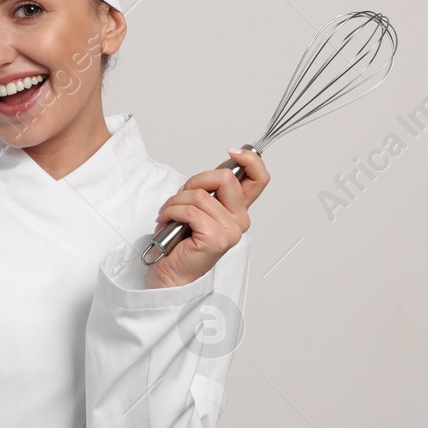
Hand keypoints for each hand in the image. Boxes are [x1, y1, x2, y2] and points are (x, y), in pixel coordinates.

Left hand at [146, 146, 269, 289]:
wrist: (172, 274)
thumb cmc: (181, 242)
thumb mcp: (199, 206)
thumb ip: (212, 188)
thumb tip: (223, 163)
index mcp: (238, 210)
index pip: (259, 178)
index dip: (249, 159)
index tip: (232, 152)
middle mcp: (240, 220)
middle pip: (225, 178)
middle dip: (195, 181)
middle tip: (182, 196)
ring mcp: (230, 231)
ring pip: (200, 195)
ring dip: (176, 200)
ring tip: (168, 213)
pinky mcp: (216, 238)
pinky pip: (190, 211)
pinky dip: (172, 211)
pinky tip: (167, 221)